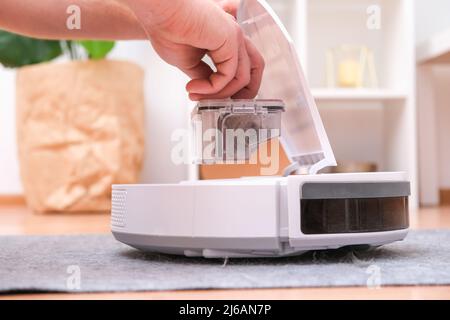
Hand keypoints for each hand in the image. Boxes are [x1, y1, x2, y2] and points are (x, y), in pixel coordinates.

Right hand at [123, 0, 263, 100]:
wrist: (158, 14)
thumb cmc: (167, 30)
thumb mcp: (189, 62)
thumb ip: (204, 76)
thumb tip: (210, 91)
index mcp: (225, 39)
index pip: (240, 67)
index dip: (229, 88)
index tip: (209, 99)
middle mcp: (233, 37)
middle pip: (254, 69)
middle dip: (243, 93)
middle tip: (225, 107)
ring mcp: (235, 37)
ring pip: (242, 77)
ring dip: (220, 94)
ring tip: (196, 96)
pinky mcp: (231, 39)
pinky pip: (230, 75)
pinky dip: (213, 88)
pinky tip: (194, 88)